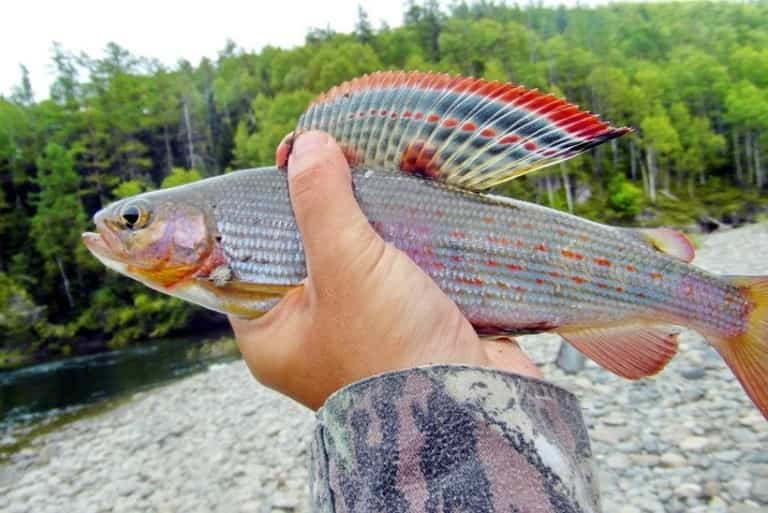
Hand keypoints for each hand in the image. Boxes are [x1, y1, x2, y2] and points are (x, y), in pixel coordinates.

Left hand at [229, 131, 541, 408]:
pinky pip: (392, 265)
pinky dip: (401, 235)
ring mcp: (360, 328)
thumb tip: (306, 144)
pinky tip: (407, 198)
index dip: (261, 211)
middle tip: (334, 157)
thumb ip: (320, 203)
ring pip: (352, 255)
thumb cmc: (390, 349)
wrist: (472, 405)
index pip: (246, 261)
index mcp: (274, 335)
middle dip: (323, 206)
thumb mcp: (345, 268)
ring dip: (367, 217)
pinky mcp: (404, 318)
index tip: (283, 165)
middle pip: (303, 251)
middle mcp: (310, 334)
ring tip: (372, 167)